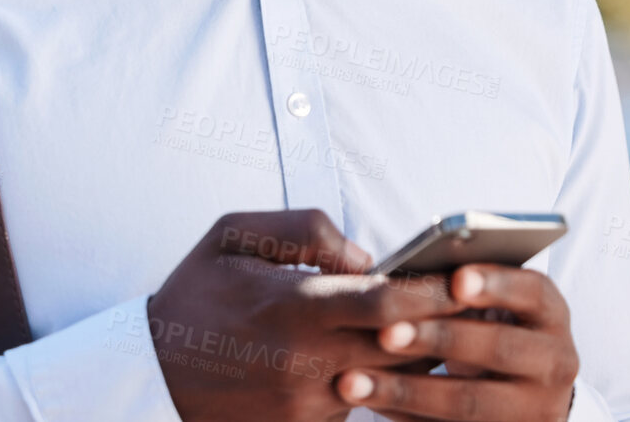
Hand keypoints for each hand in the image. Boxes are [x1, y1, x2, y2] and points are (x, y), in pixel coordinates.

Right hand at [149, 210, 461, 421]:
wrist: (154, 373)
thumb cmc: (196, 294)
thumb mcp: (231, 235)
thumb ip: (303, 229)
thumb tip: (365, 256)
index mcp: (293, 306)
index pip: (389, 302)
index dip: (435, 290)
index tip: (465, 275)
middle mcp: (309, 360)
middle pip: (407, 347)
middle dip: (444, 323)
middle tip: (475, 302)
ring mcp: (311, 401)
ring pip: (394, 379)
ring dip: (418, 354)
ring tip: (439, 327)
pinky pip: (365, 401)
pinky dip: (384, 379)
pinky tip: (387, 357)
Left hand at [334, 264, 579, 420]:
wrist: (521, 383)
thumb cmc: (484, 319)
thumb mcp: (487, 297)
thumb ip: (456, 280)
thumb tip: (398, 275)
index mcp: (549, 312)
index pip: (532, 292)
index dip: (496, 284)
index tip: (456, 280)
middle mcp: (554, 361)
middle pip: (499, 348)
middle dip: (439, 339)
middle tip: (385, 334)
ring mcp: (536, 409)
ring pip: (471, 402)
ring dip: (408, 391)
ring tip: (352, 382)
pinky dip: (407, 416)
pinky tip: (370, 403)